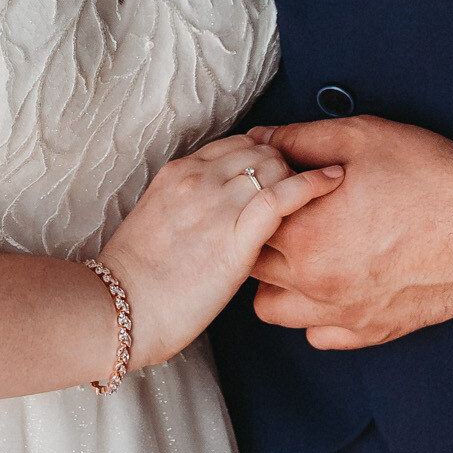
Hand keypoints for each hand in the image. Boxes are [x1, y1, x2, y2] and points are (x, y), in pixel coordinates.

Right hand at [101, 134, 343, 369]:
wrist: (120, 309)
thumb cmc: (137, 279)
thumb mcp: (157, 221)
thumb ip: (189, 203)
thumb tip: (219, 209)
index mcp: (178, 172)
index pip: (235, 144)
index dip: (262, 154)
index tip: (277, 171)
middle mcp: (199, 178)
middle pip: (260, 150)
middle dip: (284, 164)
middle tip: (298, 189)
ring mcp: (217, 203)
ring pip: (274, 166)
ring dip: (298, 175)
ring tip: (314, 194)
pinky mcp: (236, 235)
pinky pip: (283, 195)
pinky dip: (313, 183)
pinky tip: (332, 181)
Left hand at [246, 116, 452, 348]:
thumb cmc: (429, 176)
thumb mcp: (360, 138)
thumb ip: (300, 139)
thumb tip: (261, 139)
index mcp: (306, 234)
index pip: (247, 220)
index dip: (257, 194)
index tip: (276, 179)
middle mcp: (316, 284)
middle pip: (252, 265)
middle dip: (260, 235)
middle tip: (289, 209)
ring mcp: (344, 314)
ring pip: (274, 309)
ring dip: (278, 279)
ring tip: (305, 248)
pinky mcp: (373, 332)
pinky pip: (318, 335)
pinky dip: (316, 312)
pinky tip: (335, 279)